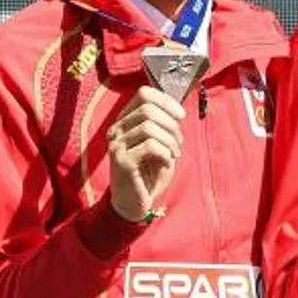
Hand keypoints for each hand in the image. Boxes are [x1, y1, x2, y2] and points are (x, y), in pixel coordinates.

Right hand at [107, 86, 184, 221]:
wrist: (135, 203)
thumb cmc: (149, 173)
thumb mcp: (161, 145)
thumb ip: (165, 126)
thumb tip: (177, 109)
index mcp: (125, 121)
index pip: (143, 94)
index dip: (166, 101)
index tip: (181, 115)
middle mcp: (116, 130)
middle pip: (148, 109)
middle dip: (171, 124)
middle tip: (179, 142)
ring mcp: (116, 145)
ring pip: (149, 127)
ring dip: (170, 140)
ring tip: (175, 153)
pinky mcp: (122, 161)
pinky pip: (150, 146)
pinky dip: (165, 152)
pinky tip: (167, 162)